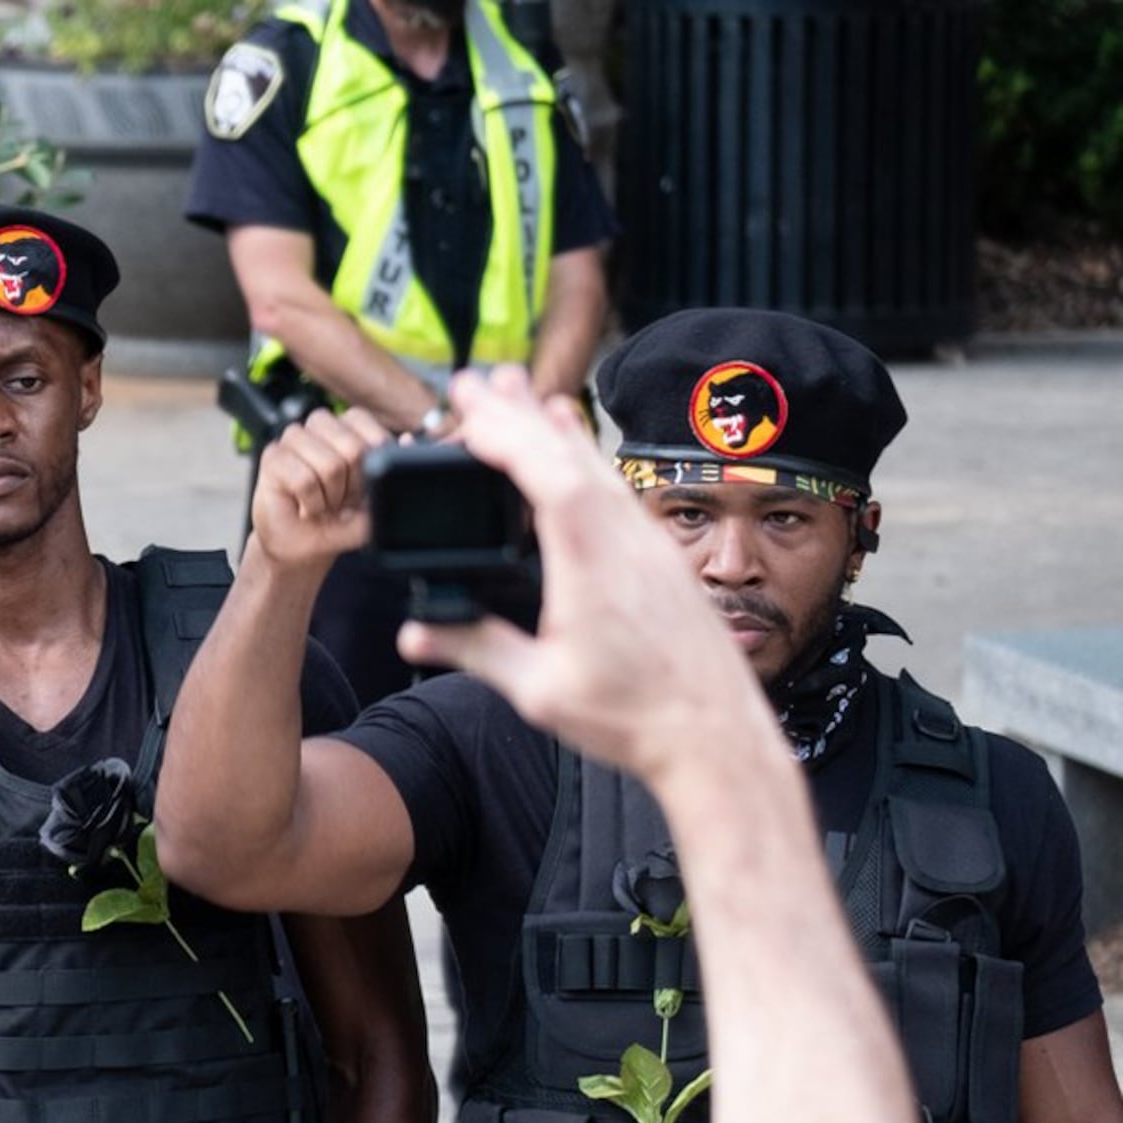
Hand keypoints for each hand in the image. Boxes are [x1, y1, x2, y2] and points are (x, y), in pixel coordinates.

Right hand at [245, 407, 390, 577]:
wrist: (300, 549)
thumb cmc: (335, 521)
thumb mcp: (373, 501)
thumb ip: (391, 471)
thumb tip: (408, 441)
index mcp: (346, 426)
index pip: (367, 427)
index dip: (368, 463)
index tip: (359, 488)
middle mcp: (319, 426)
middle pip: (352, 448)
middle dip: (350, 486)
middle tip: (338, 500)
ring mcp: (293, 438)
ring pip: (329, 465)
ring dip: (329, 496)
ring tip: (321, 504)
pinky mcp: (272, 456)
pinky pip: (304, 480)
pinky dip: (311, 503)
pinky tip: (305, 508)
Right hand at [398, 369, 773, 789]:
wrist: (715, 735)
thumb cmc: (634, 716)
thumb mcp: (540, 689)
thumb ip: (477, 650)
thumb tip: (415, 632)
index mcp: (592, 562)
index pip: (545, 477)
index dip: (504, 436)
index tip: (467, 412)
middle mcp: (626, 539)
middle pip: (569, 456)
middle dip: (520, 413)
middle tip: (478, 380)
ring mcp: (649, 545)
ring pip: (598, 469)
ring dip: (555, 430)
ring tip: (523, 395)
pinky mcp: (661, 559)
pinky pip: (616, 492)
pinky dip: (586, 462)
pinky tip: (577, 456)